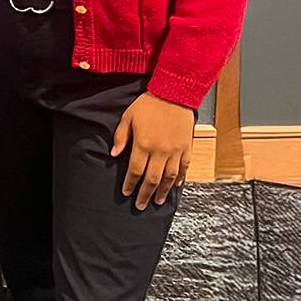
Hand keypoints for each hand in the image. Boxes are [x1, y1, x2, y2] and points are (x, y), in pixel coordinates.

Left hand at [112, 91, 194, 209]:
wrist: (173, 94)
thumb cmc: (147, 105)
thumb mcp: (127, 118)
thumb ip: (120, 138)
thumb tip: (113, 155)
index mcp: (143, 144)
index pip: (135, 170)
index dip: (130, 184)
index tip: (126, 193)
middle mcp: (160, 151)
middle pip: (152, 179)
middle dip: (145, 194)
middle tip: (140, 205)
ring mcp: (175, 151)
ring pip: (169, 177)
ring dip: (163, 191)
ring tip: (158, 201)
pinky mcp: (187, 148)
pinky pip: (184, 168)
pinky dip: (180, 179)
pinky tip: (175, 187)